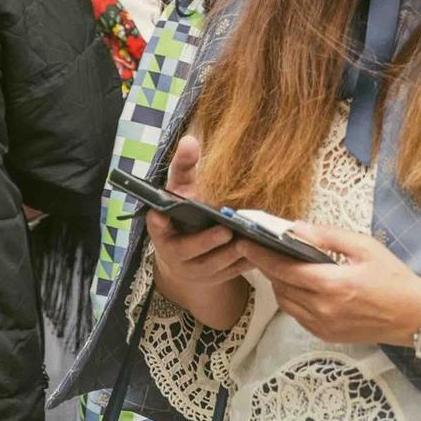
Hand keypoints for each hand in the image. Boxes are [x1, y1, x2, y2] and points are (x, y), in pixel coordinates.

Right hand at [146, 136, 249, 326]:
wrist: (188, 259)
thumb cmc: (184, 217)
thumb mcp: (181, 191)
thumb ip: (184, 168)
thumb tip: (190, 141)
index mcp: (163, 233)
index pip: (156, 228)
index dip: (158, 224)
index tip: (160, 215)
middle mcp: (176, 255)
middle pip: (191, 252)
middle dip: (208, 242)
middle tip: (226, 230)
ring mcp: (198, 271)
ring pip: (216, 266)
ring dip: (234, 254)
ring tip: (250, 238)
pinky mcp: (219, 279)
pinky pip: (235, 272)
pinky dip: (249, 261)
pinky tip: (264, 249)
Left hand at [235, 221, 420, 348]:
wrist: (415, 316)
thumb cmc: (393, 278)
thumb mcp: (364, 247)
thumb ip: (327, 236)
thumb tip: (296, 228)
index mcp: (333, 285)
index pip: (284, 270)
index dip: (261, 256)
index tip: (246, 243)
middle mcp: (324, 310)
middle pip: (280, 286)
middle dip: (268, 268)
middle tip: (262, 250)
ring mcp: (324, 326)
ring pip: (286, 303)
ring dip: (279, 285)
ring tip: (281, 267)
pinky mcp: (327, 336)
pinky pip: (298, 316)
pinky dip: (292, 300)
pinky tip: (300, 286)